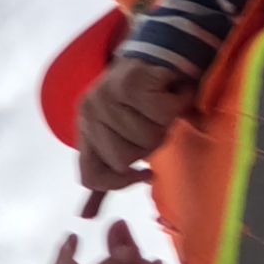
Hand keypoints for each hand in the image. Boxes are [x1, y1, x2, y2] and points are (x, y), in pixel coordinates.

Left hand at [75, 59, 192, 190]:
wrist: (165, 46)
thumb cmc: (147, 98)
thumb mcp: (123, 137)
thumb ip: (108, 174)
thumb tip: (85, 217)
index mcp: (85, 131)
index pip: (90, 177)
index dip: (120, 182)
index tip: (145, 172)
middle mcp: (88, 114)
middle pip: (124, 160)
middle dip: (152, 143)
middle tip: (158, 120)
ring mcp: (105, 97)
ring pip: (146, 137)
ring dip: (167, 121)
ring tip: (165, 101)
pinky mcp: (128, 81)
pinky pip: (162, 113)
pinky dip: (179, 102)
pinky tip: (174, 88)